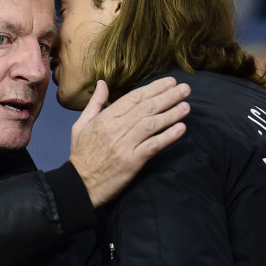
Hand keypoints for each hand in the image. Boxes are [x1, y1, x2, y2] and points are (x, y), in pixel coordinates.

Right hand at [69, 77, 190, 206]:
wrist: (79, 184)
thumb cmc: (80, 154)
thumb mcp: (81, 124)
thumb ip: (95, 103)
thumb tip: (102, 83)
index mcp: (104, 118)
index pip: (133, 98)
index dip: (153, 88)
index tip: (169, 82)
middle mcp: (115, 128)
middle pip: (146, 108)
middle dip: (168, 96)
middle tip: (185, 89)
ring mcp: (124, 145)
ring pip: (151, 124)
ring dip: (171, 114)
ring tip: (186, 106)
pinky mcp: (132, 161)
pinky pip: (153, 145)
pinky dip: (168, 136)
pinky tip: (181, 128)